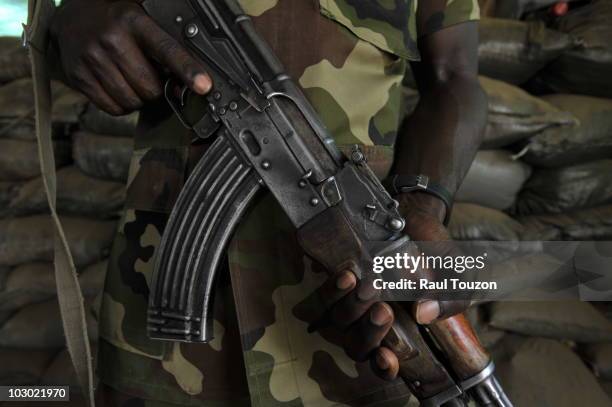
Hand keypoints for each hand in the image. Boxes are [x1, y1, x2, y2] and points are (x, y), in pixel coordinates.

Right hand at [49, 0, 211, 114]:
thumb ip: (165, 48)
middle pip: (150, 86)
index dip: (188, 70)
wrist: (70, 18)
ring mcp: (92, 58)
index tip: (204, 86)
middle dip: (156, 88)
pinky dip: (121, 105)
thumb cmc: (115, 22)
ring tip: (131, 79)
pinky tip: (117, 87)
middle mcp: (112, 38)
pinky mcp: (78, 76)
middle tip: (149, 75)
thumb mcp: (141, 21)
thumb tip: (189, 83)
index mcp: (133, 21)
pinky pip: (113, 108)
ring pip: (132, 101)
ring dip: (138, 98)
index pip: (167, 50)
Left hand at [310, 192, 470, 380]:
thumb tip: (425, 313)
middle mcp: (373, 322)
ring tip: (370, 286)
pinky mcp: (340, 282)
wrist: (416, 220)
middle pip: (358, 345)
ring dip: (352, 308)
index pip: (385, 363)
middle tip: (384, 310)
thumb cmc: (436, 259)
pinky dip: (335, 289)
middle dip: (369, 332)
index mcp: (402, 332)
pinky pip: (326, 295)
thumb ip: (449, 298)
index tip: (386, 356)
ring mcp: (354, 303)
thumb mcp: (455, 277)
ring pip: (340, 321)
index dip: (383, 367)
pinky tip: (348, 276)